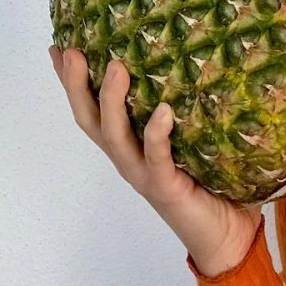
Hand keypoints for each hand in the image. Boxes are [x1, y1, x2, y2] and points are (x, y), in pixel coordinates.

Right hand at [50, 45, 263, 275]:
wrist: (227, 237)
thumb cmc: (214, 184)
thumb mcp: (194, 140)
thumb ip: (188, 110)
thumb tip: (201, 65)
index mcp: (130, 147)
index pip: (93, 110)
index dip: (73, 83)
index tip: (58, 48)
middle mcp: (129, 159)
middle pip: (91, 120)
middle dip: (76, 86)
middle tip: (71, 51)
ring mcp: (144, 174)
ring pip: (115, 136)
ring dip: (111, 101)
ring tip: (115, 68)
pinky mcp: (167, 187)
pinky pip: (158, 157)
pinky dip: (158, 134)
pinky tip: (164, 112)